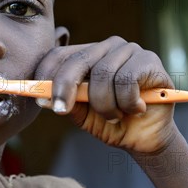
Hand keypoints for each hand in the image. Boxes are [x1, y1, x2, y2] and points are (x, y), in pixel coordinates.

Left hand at [35, 36, 176, 153]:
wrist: (146, 139)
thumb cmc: (112, 123)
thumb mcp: (83, 114)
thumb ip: (66, 101)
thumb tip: (43, 96)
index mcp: (88, 55)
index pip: (59, 55)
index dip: (45, 74)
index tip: (39, 99)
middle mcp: (107, 47)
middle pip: (77, 61)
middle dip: (64, 87)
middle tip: (60, 110)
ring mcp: (129, 50)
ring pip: (103, 74)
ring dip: (105, 105)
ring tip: (115, 116)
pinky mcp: (149, 60)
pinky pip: (127, 80)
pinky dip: (127, 102)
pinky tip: (136, 109)